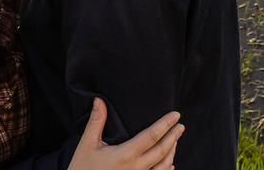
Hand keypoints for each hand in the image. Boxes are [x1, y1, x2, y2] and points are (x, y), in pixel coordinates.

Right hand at [67, 98, 181, 169]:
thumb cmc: (83, 168)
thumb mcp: (87, 143)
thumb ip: (96, 121)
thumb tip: (99, 100)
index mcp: (126, 155)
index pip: (151, 136)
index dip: (165, 124)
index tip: (175, 115)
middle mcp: (136, 168)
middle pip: (162, 151)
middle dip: (173, 137)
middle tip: (181, 125)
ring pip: (163, 166)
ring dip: (172, 152)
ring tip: (176, 140)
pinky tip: (170, 165)